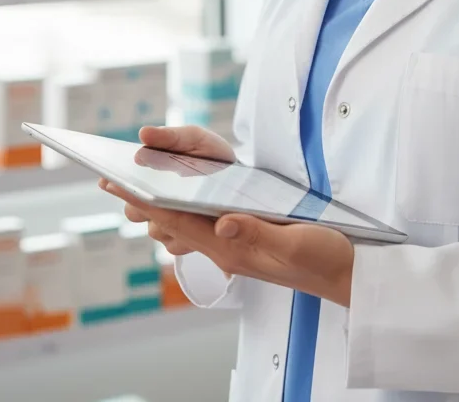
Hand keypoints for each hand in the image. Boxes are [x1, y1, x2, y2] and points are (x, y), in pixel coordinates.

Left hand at [98, 125, 355, 306]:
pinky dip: (183, 214)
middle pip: (173, 225)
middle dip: (141, 203)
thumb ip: (259, 233)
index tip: (117, 183)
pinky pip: (205, 230)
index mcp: (234, 248)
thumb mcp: (296, 241)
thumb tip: (223, 222)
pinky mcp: (249, 245)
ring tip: (133, 194)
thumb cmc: (325, 257)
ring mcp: (237, 249)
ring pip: (186, 229)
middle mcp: (229, 250)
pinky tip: (180, 209)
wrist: (348, 275)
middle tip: (110, 182)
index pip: (178, 220)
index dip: (145, 200)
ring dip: (158, 209)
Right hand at [110, 125, 235, 258]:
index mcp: (149, 178)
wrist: (243, 179)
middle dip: (142, 203)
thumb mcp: (196, 140)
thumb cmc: (212, 156)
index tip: (110, 179)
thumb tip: (144, 133)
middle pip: (133, 212)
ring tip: (182, 207)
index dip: (114, 184)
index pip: (122, 186)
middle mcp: (153, 205)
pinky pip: (176, 244)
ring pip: (155, 230)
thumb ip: (171, 137)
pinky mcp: (186, 242)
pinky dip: (186, 234)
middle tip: (151, 192)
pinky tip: (200, 223)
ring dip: (166, 219)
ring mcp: (169, 226)